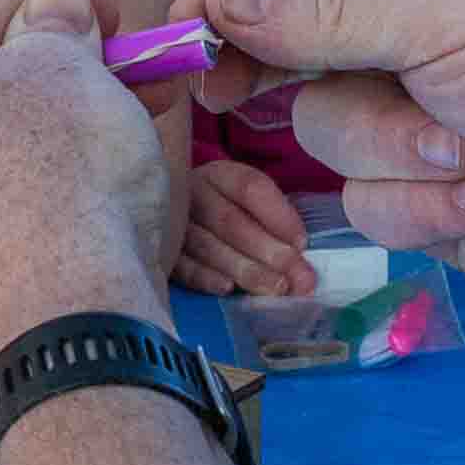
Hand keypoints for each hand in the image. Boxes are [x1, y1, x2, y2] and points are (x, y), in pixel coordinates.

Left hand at [0, 0, 166, 380]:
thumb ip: (54, 26)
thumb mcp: (63, 63)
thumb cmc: (55, 173)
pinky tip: (94, 211)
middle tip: (130, 74)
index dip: (41, 9)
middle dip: (58, 80)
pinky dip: (39, 213)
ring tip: (129, 134)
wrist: (62, 332)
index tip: (108, 12)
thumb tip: (52, 15)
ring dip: (54, 143)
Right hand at [176, 159, 310, 295]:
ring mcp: (172, 222)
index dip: (278, 215)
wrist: (172, 214)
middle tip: (297, 278)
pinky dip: (205, 278)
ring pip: (209, 246)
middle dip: (268, 251)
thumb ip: (271, 217)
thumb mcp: (244, 201)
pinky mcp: (161, 252)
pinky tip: (227, 289)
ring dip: (244, 270)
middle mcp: (192, 193)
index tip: (303, 243)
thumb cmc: (222, 210)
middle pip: (231, 221)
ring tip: (275, 289)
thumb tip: (299, 249)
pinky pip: (182, 266)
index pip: (251, 187)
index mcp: (220, 175)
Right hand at [181, 0, 464, 322]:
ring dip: (395, 151)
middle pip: (289, 46)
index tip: (179, 31)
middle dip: (288, 76)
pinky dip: (427, 204)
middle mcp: (411, 23)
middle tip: (230, 94)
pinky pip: (373, 204)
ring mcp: (418, 110)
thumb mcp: (446, 8)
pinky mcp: (431, 192)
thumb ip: (323, 8)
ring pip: (329, 134)